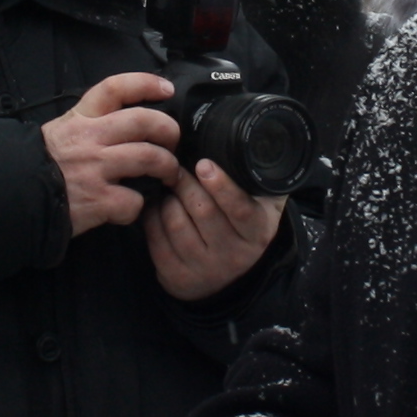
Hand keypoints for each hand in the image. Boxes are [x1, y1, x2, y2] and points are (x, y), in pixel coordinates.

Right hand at [41, 70, 182, 232]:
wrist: (13, 195)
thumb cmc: (41, 165)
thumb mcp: (61, 130)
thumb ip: (90, 122)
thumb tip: (128, 119)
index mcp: (81, 118)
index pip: (116, 88)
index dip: (146, 83)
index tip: (166, 90)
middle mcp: (90, 138)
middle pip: (144, 121)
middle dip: (169, 131)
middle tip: (172, 142)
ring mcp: (95, 168)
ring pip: (150, 158)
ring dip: (167, 168)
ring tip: (168, 174)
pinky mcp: (98, 200)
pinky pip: (134, 201)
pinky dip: (138, 206)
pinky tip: (130, 206)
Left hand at [144, 157, 288, 300]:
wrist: (227, 275)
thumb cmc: (242, 224)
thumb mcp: (263, 203)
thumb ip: (260, 175)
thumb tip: (254, 138)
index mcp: (258, 232)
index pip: (240, 209)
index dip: (221, 186)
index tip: (204, 164)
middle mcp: (234, 256)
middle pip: (202, 211)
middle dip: (185, 184)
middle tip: (176, 169)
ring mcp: (204, 270)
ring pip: (175, 223)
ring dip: (167, 199)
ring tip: (169, 189)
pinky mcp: (177, 278)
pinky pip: (157, 239)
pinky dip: (152, 217)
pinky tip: (157, 207)